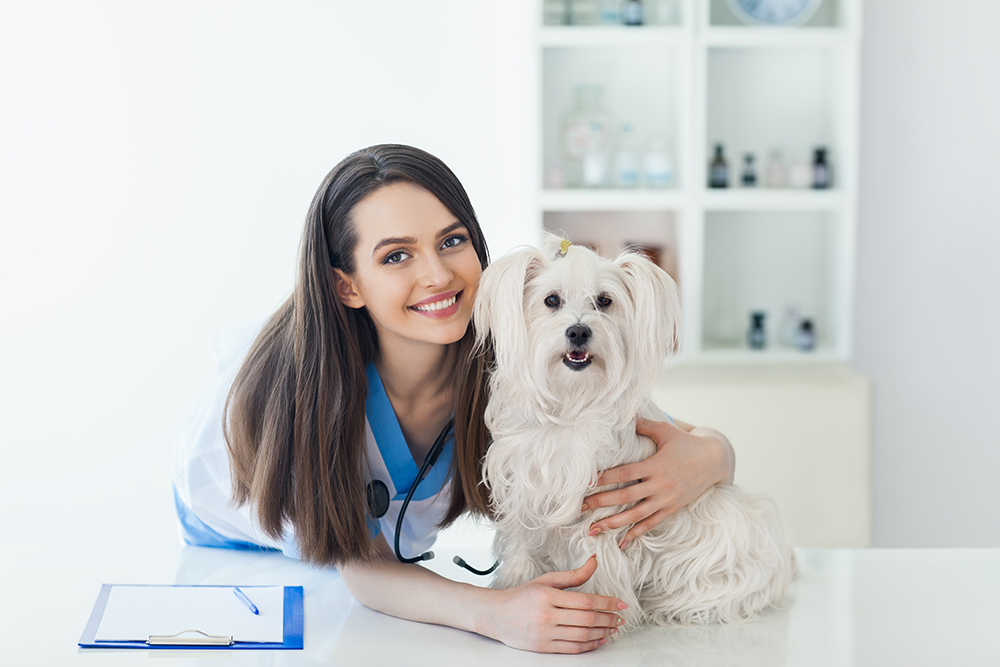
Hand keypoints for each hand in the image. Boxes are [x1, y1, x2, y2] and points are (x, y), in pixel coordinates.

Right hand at [484, 554, 625, 653]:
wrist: (496, 615)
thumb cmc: (521, 596)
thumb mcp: (546, 580)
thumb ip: (573, 575)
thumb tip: (595, 561)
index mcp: (548, 596)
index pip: (585, 600)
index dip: (607, 602)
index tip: (621, 603)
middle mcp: (546, 615)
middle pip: (587, 619)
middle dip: (608, 619)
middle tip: (619, 617)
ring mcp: (545, 633)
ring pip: (582, 635)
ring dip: (602, 632)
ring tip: (612, 628)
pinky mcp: (543, 648)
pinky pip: (573, 648)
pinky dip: (589, 645)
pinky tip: (598, 639)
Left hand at [581, 417, 733, 548]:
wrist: (714, 460)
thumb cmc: (686, 443)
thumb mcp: (666, 430)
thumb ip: (644, 425)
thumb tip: (625, 413)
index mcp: (655, 465)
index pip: (624, 473)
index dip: (604, 478)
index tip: (585, 483)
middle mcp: (659, 485)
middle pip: (625, 496)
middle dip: (601, 502)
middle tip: (579, 507)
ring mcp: (666, 499)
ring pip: (635, 515)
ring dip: (613, 523)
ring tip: (592, 529)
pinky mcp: (671, 508)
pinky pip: (651, 524)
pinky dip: (635, 534)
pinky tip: (621, 542)